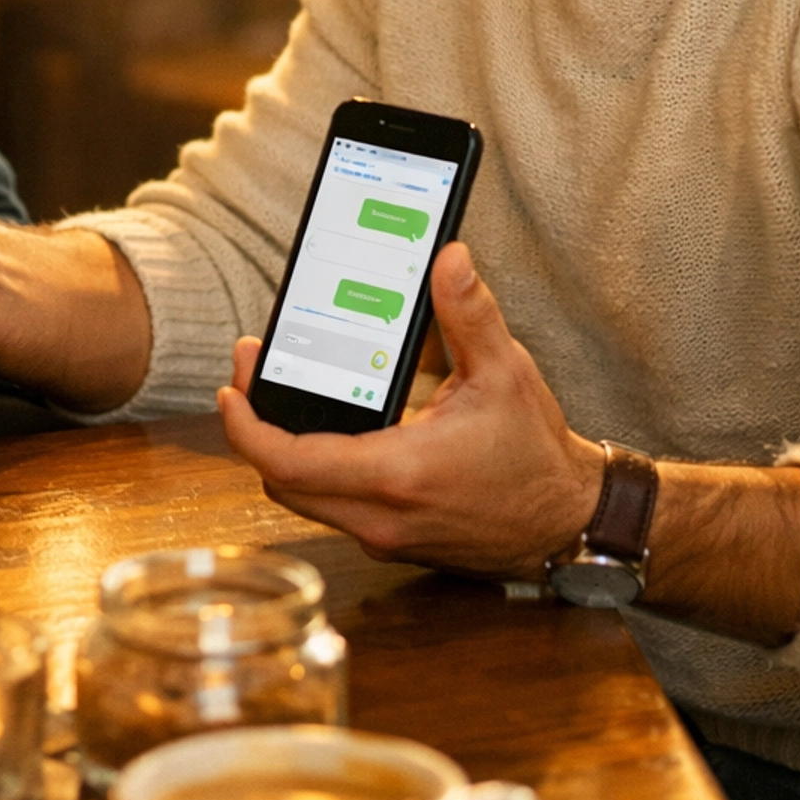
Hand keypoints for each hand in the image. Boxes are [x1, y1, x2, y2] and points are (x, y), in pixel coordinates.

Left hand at [217, 243, 604, 577]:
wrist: (567, 521)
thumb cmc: (536, 453)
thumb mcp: (506, 372)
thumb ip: (470, 313)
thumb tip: (450, 258)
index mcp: (399, 473)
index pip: (289, 461)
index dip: (246, 427)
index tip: (232, 388)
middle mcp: (382, 515)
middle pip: (280, 482)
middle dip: (254, 428)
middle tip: (251, 374)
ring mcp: (385, 536)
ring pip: (302, 499)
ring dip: (280, 452)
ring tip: (280, 394)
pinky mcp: (392, 541)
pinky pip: (330, 508)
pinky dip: (312, 470)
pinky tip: (323, 427)